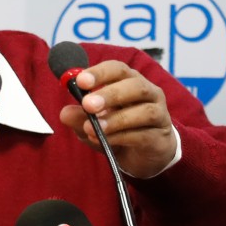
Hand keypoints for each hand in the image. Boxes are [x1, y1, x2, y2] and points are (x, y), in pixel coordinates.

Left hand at [59, 60, 175, 177]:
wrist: (141, 155)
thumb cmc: (116, 130)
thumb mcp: (92, 123)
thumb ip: (79, 118)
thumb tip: (65, 113)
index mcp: (128, 81)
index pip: (117, 69)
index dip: (100, 73)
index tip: (80, 81)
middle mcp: (148, 93)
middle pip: (135, 86)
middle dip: (109, 94)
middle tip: (87, 105)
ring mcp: (159, 114)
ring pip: (144, 111)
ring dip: (116, 119)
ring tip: (93, 128)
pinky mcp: (160, 137)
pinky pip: (143, 134)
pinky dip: (121, 137)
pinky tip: (104, 140)